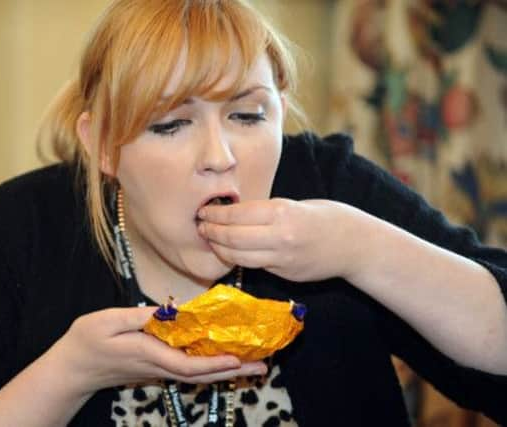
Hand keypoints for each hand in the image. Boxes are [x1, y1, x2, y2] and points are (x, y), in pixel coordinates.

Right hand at [52, 306, 267, 395]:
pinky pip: (188, 371)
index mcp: (148, 353)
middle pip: (200, 374)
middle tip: (263, 368)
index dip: (214, 363)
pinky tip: (222, 361)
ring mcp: (157, 371)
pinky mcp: (155, 370)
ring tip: (253, 366)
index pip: (187, 364)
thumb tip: (169, 311)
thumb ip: (138, 317)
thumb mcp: (107, 321)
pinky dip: (209, 368)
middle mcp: (158, 367)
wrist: (72, 370)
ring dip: (225, 372)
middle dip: (233, 372)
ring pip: (197, 375)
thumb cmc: (87, 341)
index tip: (237, 359)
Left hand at [197, 198, 362, 281]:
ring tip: (210, 239)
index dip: (216, 215)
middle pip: (232, 237)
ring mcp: (282, 259)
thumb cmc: (327, 218)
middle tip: (200, 226)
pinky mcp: (284, 274)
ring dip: (219, 248)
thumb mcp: (297, 205)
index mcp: (283, 213)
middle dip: (211, 232)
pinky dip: (238, 258)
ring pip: (238, 256)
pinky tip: (230, 251)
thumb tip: (235, 216)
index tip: (204, 212)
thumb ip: (267, 213)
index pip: (237, 215)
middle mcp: (280, 237)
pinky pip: (253, 266)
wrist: (356, 245)